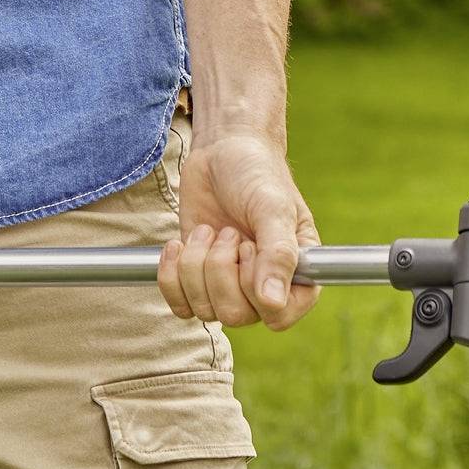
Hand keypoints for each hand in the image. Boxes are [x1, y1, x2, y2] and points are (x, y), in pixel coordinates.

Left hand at [158, 123, 320, 332]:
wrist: (222, 151)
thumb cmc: (258, 174)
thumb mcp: (272, 208)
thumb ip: (278, 253)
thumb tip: (273, 303)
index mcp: (297, 276)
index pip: (277, 317)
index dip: (255, 288)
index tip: (249, 247)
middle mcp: (264, 288)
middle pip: (235, 315)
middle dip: (219, 269)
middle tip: (227, 231)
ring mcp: (229, 285)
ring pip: (205, 310)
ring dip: (196, 265)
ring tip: (208, 230)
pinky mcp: (197, 278)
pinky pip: (180, 304)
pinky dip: (171, 275)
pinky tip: (178, 244)